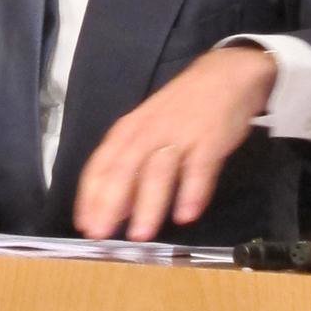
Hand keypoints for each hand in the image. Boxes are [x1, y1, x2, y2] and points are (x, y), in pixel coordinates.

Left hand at [74, 45, 276, 240]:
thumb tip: (119, 208)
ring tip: (140, 235)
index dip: (91, 195)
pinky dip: (192, 191)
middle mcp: (149, 132)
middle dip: (111, 203)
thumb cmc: (182, 107)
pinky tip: (186, 215)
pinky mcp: (210, 139)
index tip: (84, 224)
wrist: (226, 75)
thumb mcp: (149, 128)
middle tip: (101, 235)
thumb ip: (133, 165)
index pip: (102, 164)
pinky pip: (200, 168)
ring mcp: (180, 134)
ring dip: (148, 203)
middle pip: (125, 168)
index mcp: (129, 129)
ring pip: (159, 170)